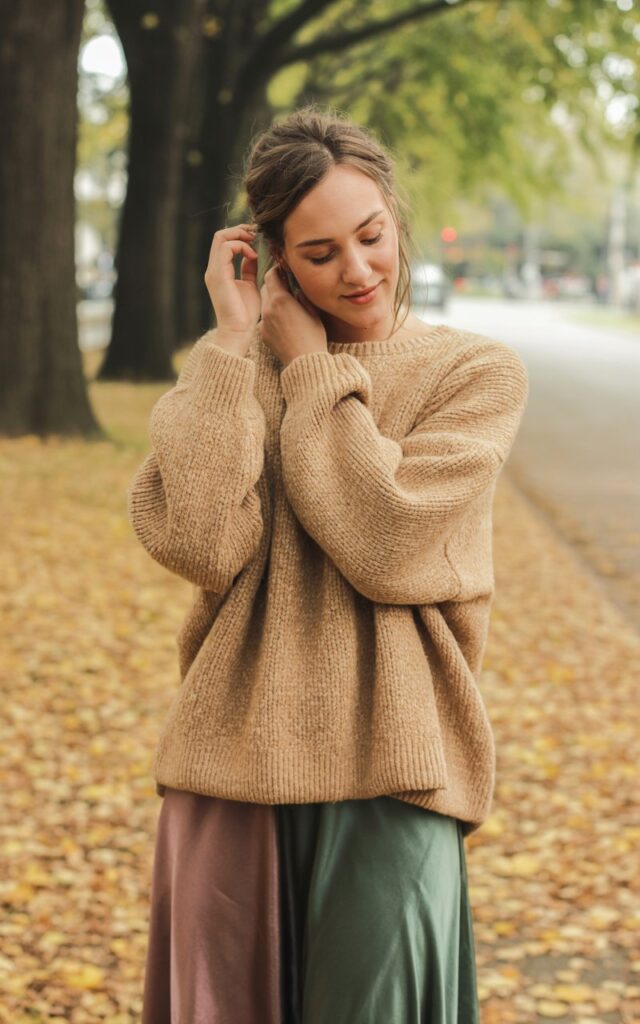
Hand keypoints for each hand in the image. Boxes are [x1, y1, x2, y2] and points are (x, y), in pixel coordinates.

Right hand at [204, 223, 259, 343]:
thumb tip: (251, 256)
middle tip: (255, 235)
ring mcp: (214, 271)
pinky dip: (241, 247)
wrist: (238, 331)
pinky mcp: (218, 275)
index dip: (239, 235)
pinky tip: (252, 256)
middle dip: (239, 231)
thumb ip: (248, 269)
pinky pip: (226, 248)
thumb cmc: (245, 314)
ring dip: (240, 237)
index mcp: (219, 271)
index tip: (255, 239)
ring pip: (221, 238)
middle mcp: (213, 269)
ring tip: (254, 245)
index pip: (223, 243)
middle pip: (220, 236)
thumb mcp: (249, 285)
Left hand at [259, 266, 327, 366]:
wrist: (304, 362)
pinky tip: (284, 322)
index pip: (271, 275)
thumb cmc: (313, 337)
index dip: (277, 270)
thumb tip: (295, 286)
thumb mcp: (312, 310)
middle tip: (286, 286)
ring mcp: (263, 322)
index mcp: (280, 300)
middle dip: (274, 284)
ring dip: (273, 300)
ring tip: (286, 305)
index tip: (284, 271)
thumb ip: (301, 294)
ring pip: (264, 303)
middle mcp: (268, 309)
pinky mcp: (262, 334)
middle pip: (265, 287)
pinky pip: (264, 318)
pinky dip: (272, 316)